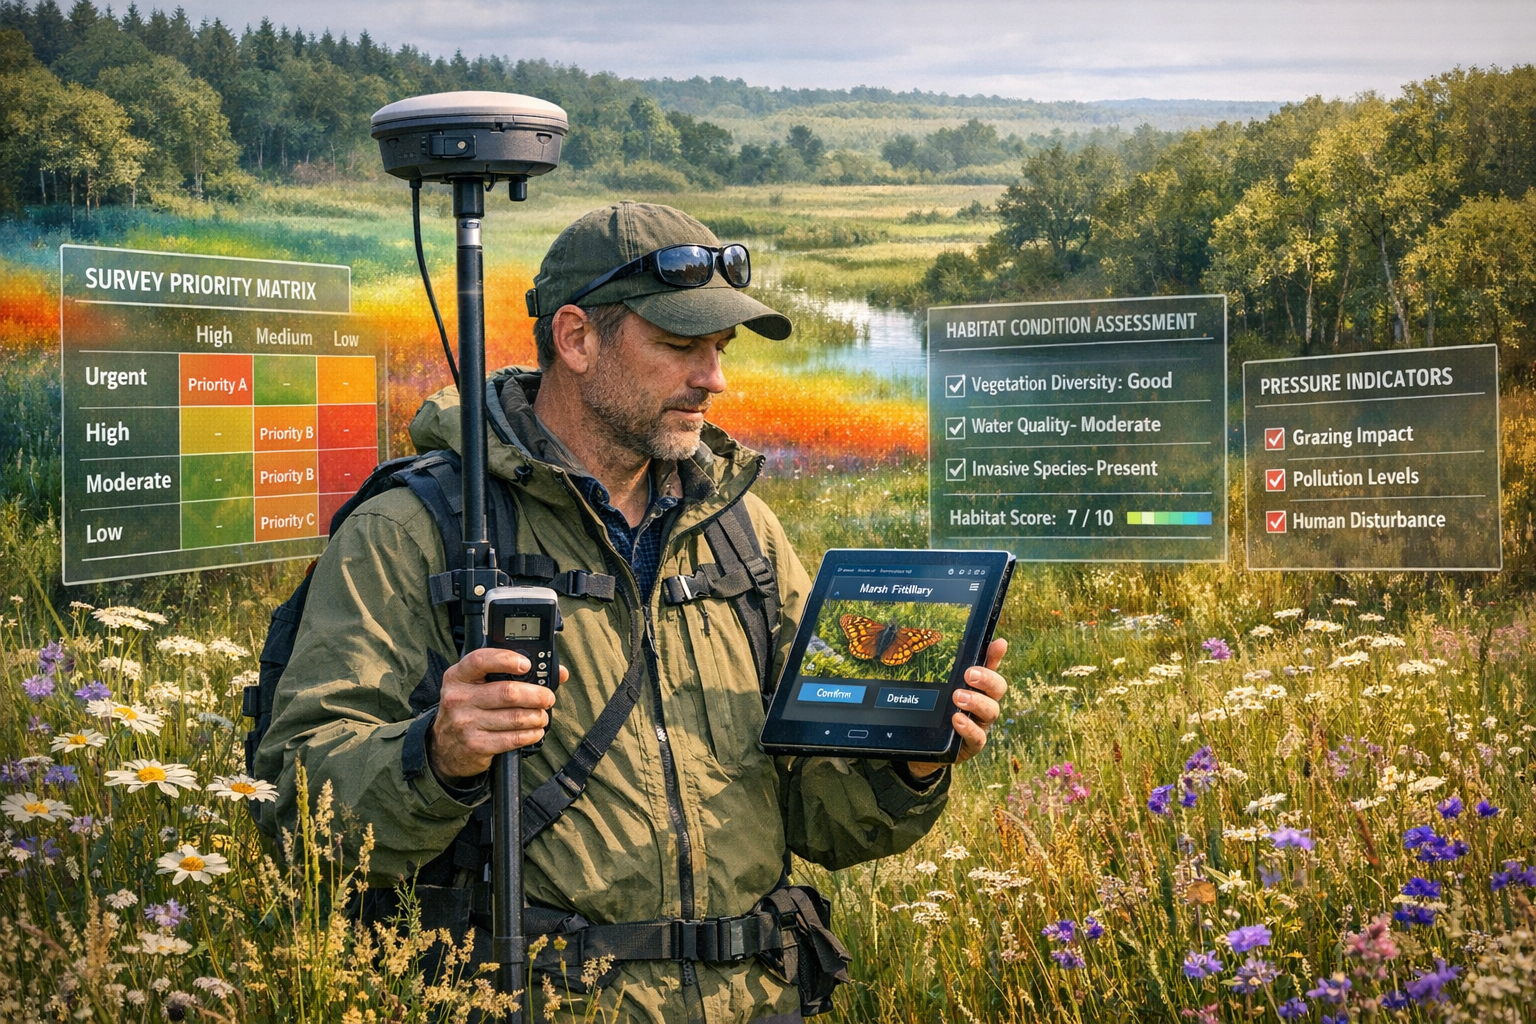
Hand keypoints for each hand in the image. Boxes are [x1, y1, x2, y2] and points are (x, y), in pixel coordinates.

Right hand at [427, 646, 566, 783]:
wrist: (444, 747)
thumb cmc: (468, 709)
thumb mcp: (476, 685)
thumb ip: (509, 673)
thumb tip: (558, 673)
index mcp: (458, 676)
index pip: (480, 660)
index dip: (506, 660)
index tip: (527, 665)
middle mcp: (459, 698)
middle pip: (508, 692)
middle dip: (536, 695)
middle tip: (547, 697)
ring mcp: (466, 723)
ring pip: (515, 717)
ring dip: (537, 717)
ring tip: (542, 716)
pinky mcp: (476, 745)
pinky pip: (513, 738)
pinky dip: (531, 734)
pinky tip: (535, 731)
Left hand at [905, 638, 1007, 779]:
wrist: (923, 747)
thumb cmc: (932, 712)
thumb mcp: (931, 689)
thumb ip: (931, 671)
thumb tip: (918, 645)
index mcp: (975, 687)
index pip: (990, 666)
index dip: (996, 655)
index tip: (999, 643)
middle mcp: (983, 703)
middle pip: (998, 688)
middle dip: (987, 679)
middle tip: (970, 674)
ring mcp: (980, 724)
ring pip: (991, 711)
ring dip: (977, 701)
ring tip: (958, 697)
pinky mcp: (971, 744)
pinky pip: (978, 737)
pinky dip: (969, 728)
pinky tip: (957, 720)